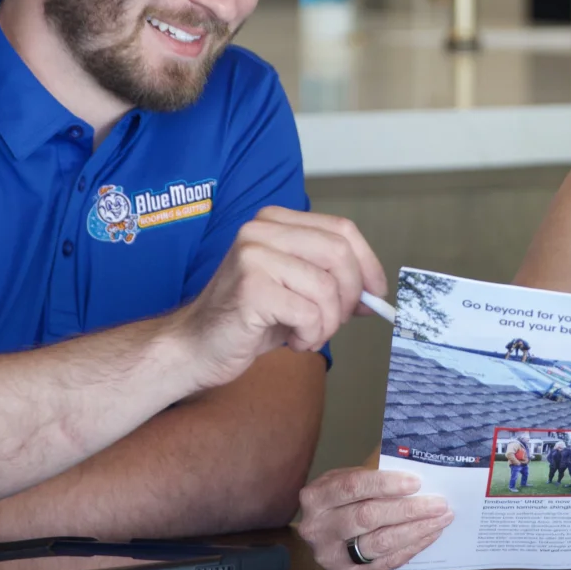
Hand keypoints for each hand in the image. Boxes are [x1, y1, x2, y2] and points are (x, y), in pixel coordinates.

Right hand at [168, 208, 384, 393]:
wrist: (195, 347)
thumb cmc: (248, 321)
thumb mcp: (296, 292)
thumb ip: (332, 282)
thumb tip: (373, 292)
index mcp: (275, 222)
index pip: (341, 229)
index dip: (367, 262)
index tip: (375, 292)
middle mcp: (262, 230)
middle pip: (339, 254)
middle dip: (349, 295)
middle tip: (336, 322)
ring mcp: (253, 256)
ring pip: (326, 288)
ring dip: (327, 324)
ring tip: (307, 334)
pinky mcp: (251, 288)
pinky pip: (309, 313)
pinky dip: (311, 335)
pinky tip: (292, 340)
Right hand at [295, 465, 452, 569]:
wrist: (326, 526)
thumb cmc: (345, 496)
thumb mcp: (351, 475)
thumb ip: (377, 467)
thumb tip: (417, 456)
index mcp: (316, 496)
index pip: (352, 486)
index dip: (386, 484)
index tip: (417, 482)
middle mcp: (316, 527)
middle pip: (367, 517)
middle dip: (408, 510)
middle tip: (440, 504)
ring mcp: (328, 554)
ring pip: (378, 543)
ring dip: (415, 531)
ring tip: (440, 520)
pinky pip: (381, 565)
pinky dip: (408, 551)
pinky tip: (427, 537)